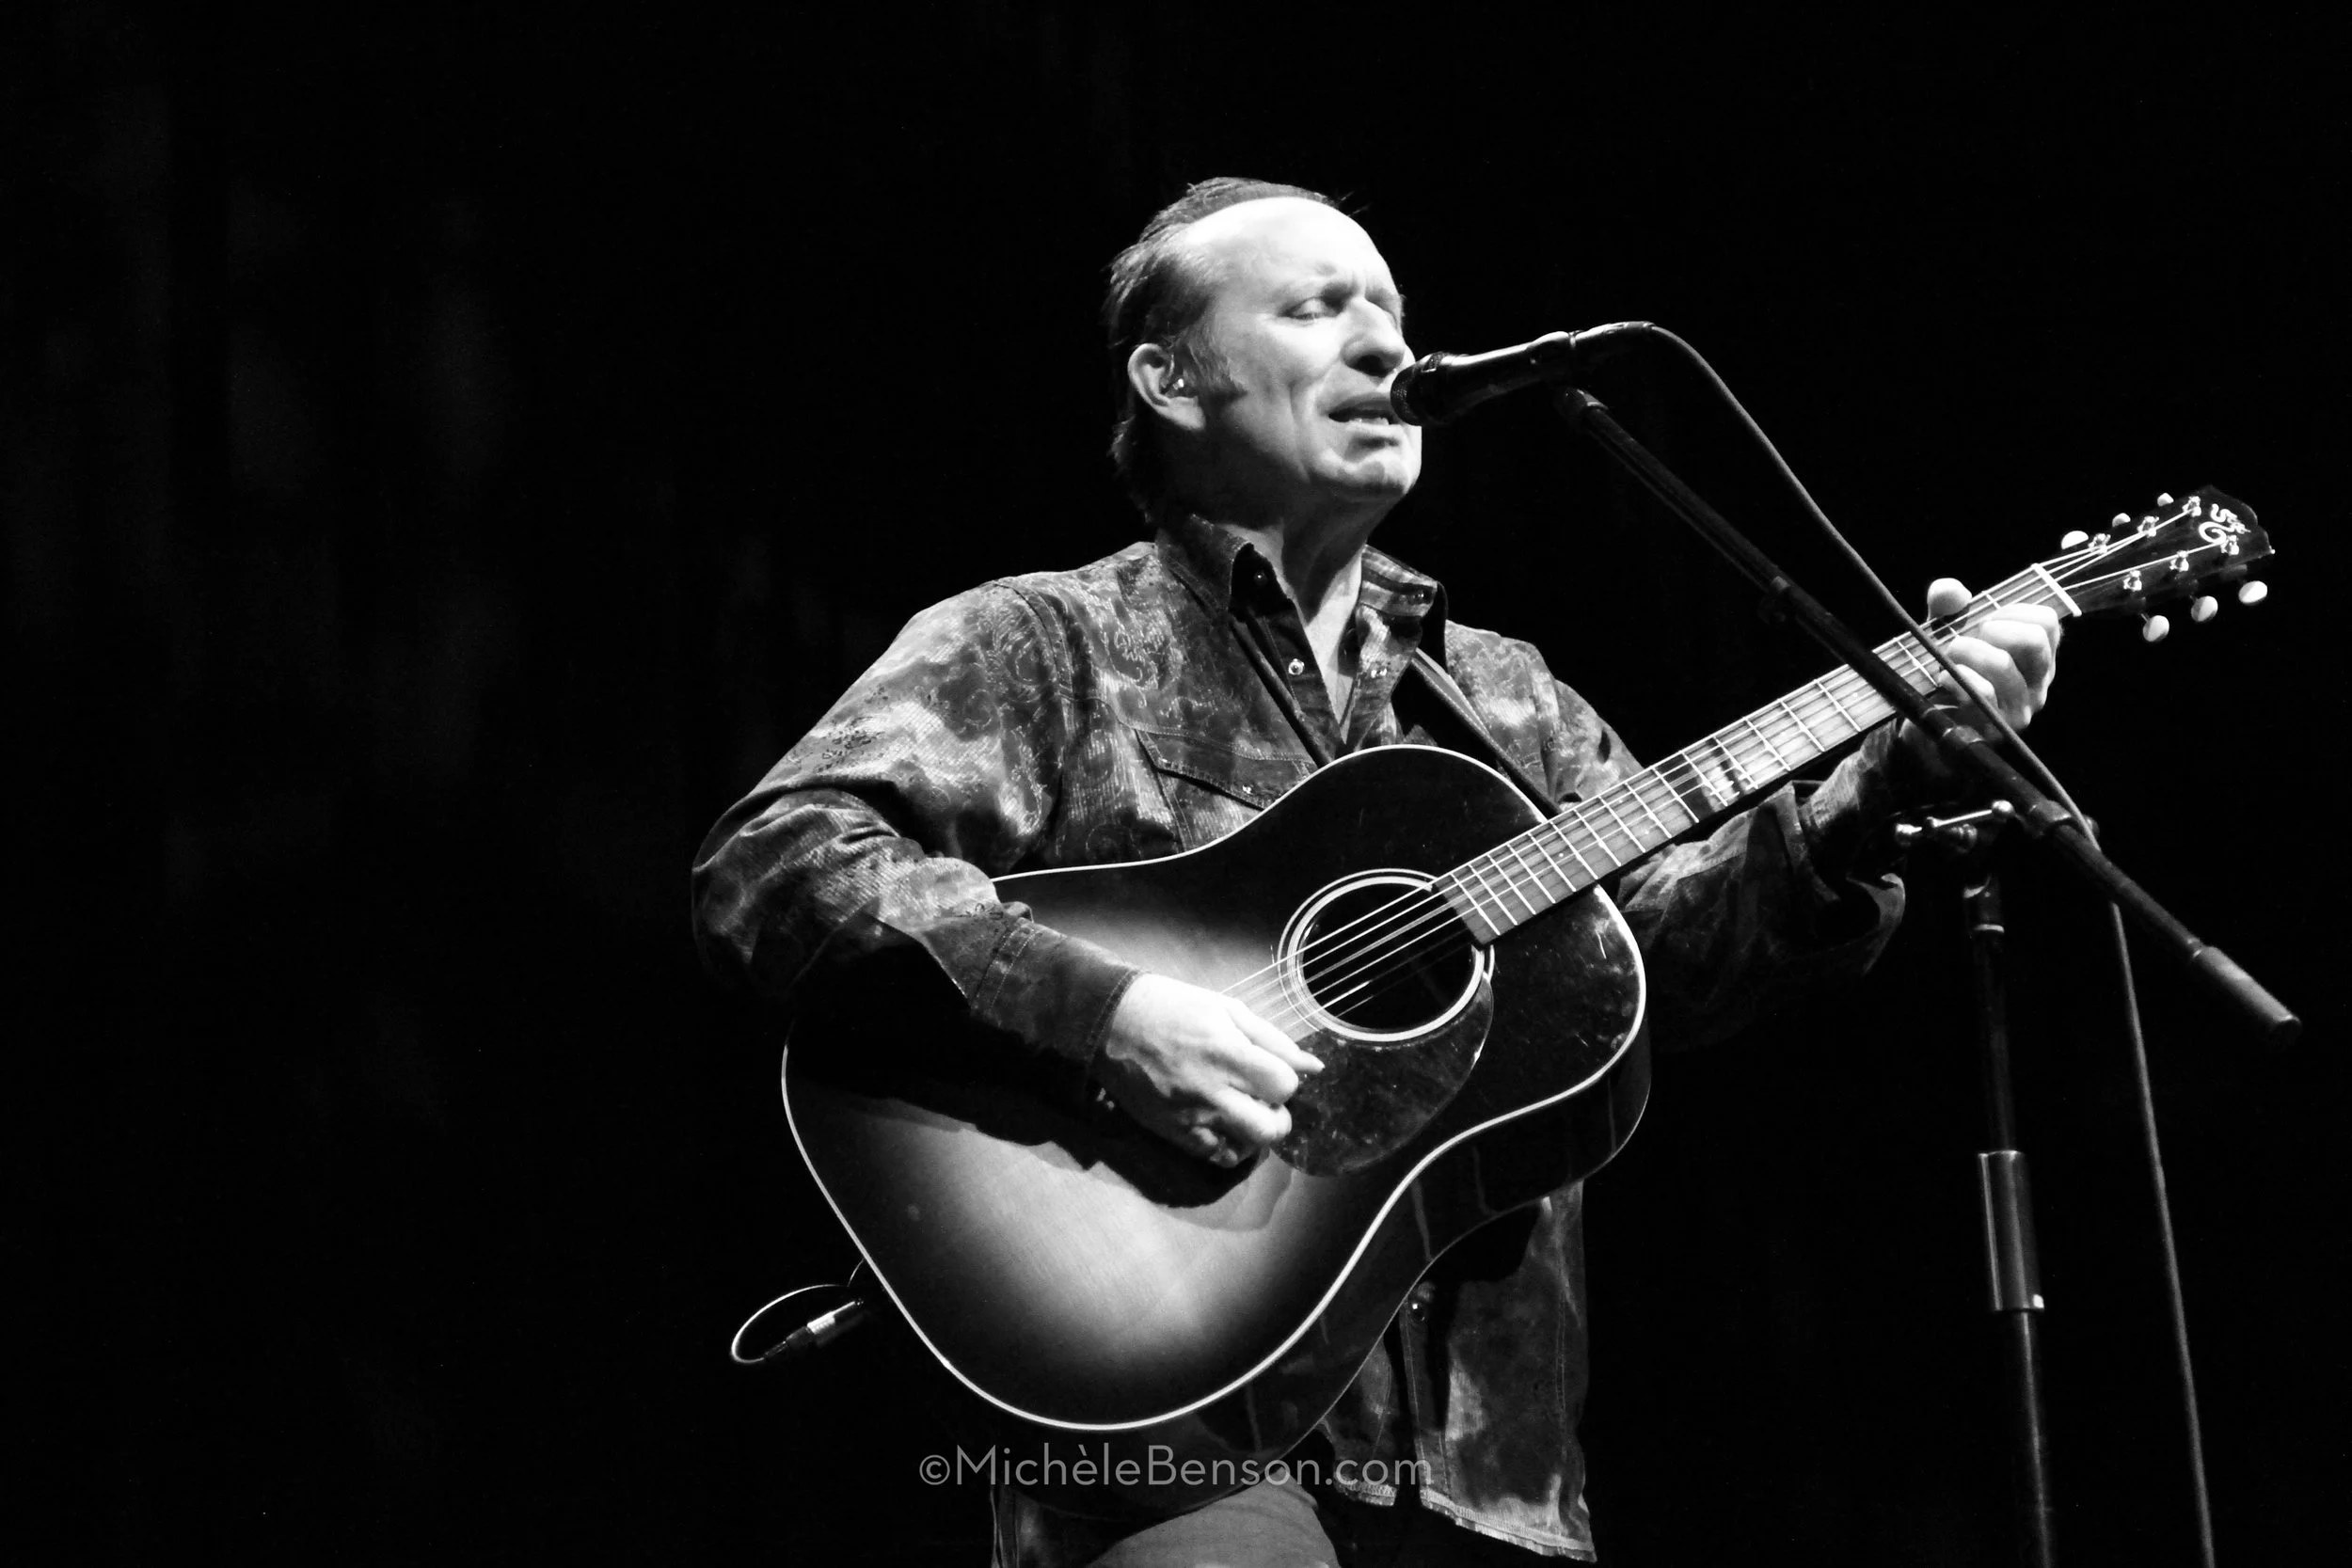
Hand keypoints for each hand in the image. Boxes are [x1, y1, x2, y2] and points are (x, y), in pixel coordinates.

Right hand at [1094, 974, 1323, 1167]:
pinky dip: (1229, 1146)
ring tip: (1243, 1111)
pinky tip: (1224, 1124)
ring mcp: (1190, 1116)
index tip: (1271, 1071)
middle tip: (1264, 1099)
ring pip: (1247, 1148)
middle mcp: (1212, 1091)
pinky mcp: (1172, 1132)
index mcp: (1228, 1053)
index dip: (1286, 1081)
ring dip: (1255, 1133)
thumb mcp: (1226, 1009)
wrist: (1110, 1020)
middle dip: (1279, 1115)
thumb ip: (1272, 1040)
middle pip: (1272, 1128)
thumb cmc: (1172, 1006)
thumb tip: (1313, 1066)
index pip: (1284, 1086)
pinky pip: (1215, 1156)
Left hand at [1900, 578, 2062, 760]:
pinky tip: (1943, 679)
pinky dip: (1957, 678)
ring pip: (2002, 664)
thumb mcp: (1944, 630)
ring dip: (1965, 652)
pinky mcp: (1996, 728)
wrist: (1925, 719)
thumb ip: (1946, 605)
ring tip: (1947, 658)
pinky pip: (1983, 692)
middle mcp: (2036, 683)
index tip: (1985, 619)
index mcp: (2036, 657)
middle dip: (1992, 629)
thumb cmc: (1946, 670)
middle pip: (2033, 640)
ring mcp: (2020, 709)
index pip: (2048, 622)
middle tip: (1965, 639)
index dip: (2012, 610)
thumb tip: (1952, 591)